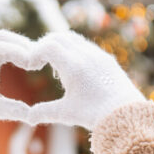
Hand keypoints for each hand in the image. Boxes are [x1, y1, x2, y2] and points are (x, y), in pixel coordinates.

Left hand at [0, 30, 40, 132]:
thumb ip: (13, 110)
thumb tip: (34, 116)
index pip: (2, 48)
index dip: (21, 53)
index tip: (33, 67)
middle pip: (2, 37)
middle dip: (22, 45)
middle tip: (36, 59)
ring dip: (16, 43)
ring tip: (30, 59)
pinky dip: (9, 45)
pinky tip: (19, 59)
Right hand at [29, 31, 145, 129]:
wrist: (127, 114)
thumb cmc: (94, 114)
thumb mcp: (66, 114)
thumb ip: (43, 112)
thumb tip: (27, 116)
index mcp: (73, 66)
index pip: (48, 46)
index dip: (36, 53)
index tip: (33, 66)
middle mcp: (85, 55)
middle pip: (58, 37)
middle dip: (45, 46)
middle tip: (39, 62)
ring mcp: (98, 54)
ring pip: (73, 38)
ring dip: (60, 46)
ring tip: (56, 66)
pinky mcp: (106, 58)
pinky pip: (86, 45)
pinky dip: (74, 50)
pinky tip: (74, 70)